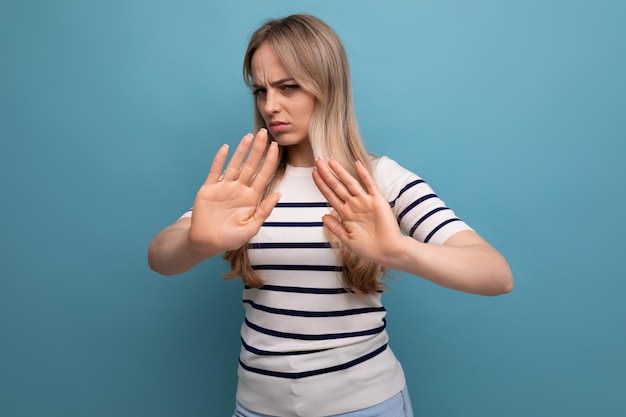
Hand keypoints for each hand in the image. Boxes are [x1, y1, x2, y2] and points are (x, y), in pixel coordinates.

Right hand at [188, 129, 279, 255]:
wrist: (206, 243)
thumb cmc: (230, 238)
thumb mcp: (251, 228)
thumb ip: (264, 211)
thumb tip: (279, 194)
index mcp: (252, 198)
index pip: (264, 175)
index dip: (270, 161)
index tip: (276, 147)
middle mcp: (239, 189)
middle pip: (251, 166)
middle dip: (258, 150)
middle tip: (265, 133)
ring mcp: (224, 187)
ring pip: (235, 165)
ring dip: (241, 151)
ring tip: (249, 136)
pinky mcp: (209, 189)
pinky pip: (215, 171)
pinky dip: (220, 160)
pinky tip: (226, 148)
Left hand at [312, 158, 405, 264]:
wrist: (387, 252)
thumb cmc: (369, 249)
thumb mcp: (347, 239)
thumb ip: (335, 227)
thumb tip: (322, 216)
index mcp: (345, 214)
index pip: (330, 195)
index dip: (321, 184)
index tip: (313, 173)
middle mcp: (354, 205)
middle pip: (337, 186)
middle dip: (327, 174)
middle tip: (318, 161)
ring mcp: (365, 202)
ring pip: (350, 183)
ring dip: (341, 172)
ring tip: (331, 160)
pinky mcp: (378, 201)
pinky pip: (370, 185)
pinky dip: (364, 174)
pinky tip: (357, 164)